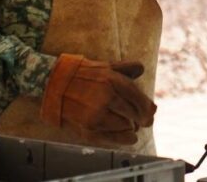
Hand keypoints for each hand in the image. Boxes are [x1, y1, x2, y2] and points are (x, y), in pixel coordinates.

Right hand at [40, 54, 155, 143]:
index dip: (148, 108)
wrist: (54, 84)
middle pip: (135, 115)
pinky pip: (113, 139)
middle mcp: (106, 97)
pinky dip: (124, 139)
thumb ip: (126, 68)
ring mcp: (97, 115)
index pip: (139, 99)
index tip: (152, 112)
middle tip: (145, 122)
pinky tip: (130, 137)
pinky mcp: (88, 129)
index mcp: (113, 80)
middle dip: (142, 119)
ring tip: (130, 125)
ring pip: (126, 127)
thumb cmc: (83, 74)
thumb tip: (142, 70)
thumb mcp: (105, 66)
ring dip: (131, 127)